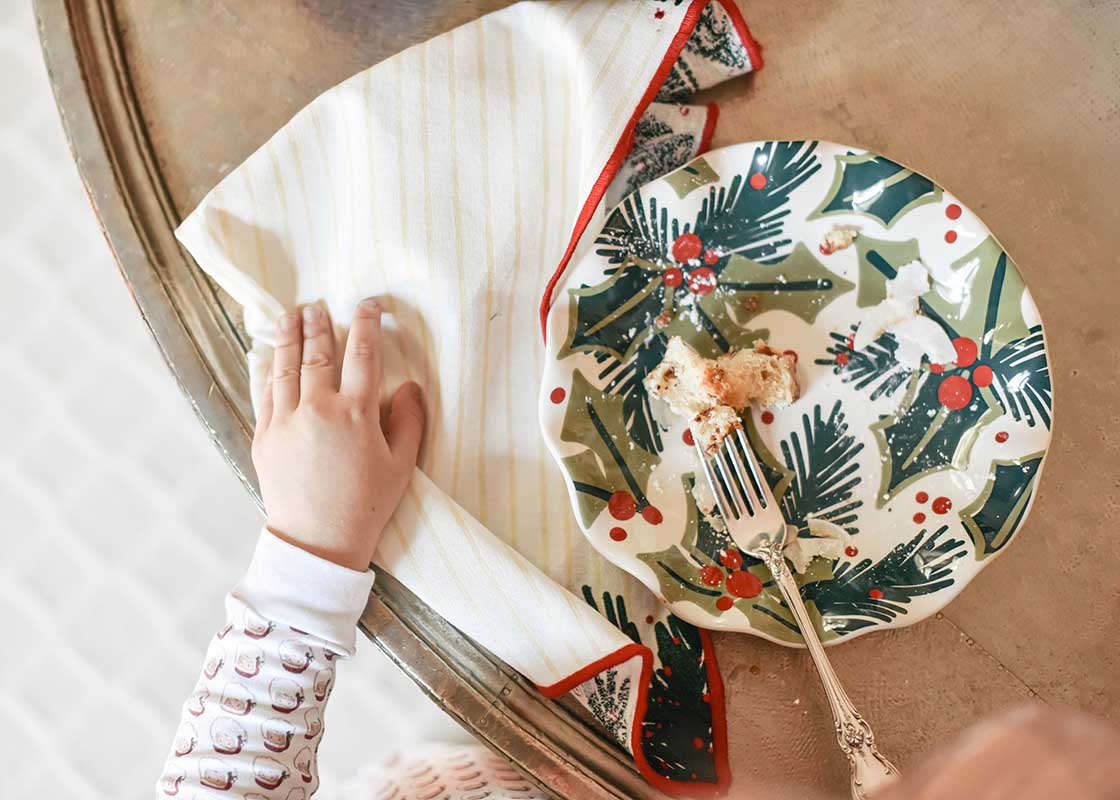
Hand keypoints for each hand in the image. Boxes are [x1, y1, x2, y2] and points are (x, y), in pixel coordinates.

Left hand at [252, 298, 423, 570]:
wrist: (317, 543)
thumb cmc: (366, 506)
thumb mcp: (400, 465)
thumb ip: (409, 420)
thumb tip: (410, 386)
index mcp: (355, 413)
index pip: (362, 353)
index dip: (366, 323)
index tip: (369, 304)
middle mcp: (317, 409)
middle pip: (319, 353)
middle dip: (320, 324)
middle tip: (318, 304)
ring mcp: (285, 421)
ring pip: (286, 367)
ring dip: (290, 337)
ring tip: (291, 316)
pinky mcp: (264, 437)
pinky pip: (264, 392)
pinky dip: (267, 368)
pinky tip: (268, 355)